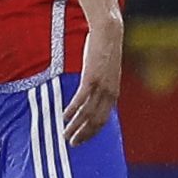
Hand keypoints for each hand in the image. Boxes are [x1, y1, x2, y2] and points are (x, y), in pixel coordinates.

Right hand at [64, 18, 121, 145]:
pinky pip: (81, 99)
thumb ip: (99, 84)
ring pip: (88, 113)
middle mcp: (109, 93)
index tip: (80, 140)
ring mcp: (101, 86)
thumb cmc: (104, 50)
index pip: (103, 120)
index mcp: (113, 93)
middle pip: (96, 121)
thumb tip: (89, 93)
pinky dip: (72, 110)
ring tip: (65, 135)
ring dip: (75, 126)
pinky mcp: (92, 78)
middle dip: (83, 134)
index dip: (91, 132)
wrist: (109, 33)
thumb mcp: (104, 71)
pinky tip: (63, 117)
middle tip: (71, 144)